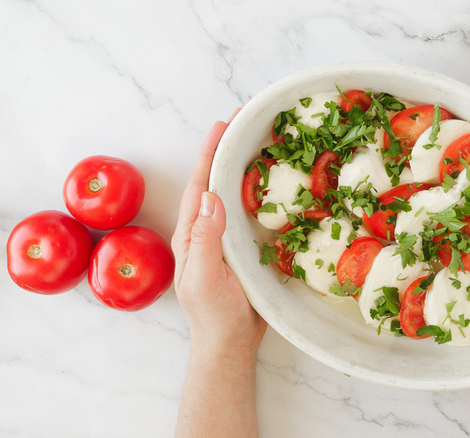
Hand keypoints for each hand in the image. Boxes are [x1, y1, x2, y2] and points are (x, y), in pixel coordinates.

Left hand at [171, 110, 266, 353]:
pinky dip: (263, 192)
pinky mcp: (246, 248)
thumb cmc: (214, 315)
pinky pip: (253, 212)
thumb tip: (211, 197)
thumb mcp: (204, 278)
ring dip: (247, 166)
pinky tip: (277, 182)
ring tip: (263, 141)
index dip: (210, 153)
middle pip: (217, 181)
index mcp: (192, 233)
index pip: (200, 185)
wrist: (231, 343)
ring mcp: (227, 238)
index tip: (223, 125)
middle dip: (228, 149)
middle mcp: (207, 229)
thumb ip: (204, 240)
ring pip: (235, 193)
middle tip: (247, 122)